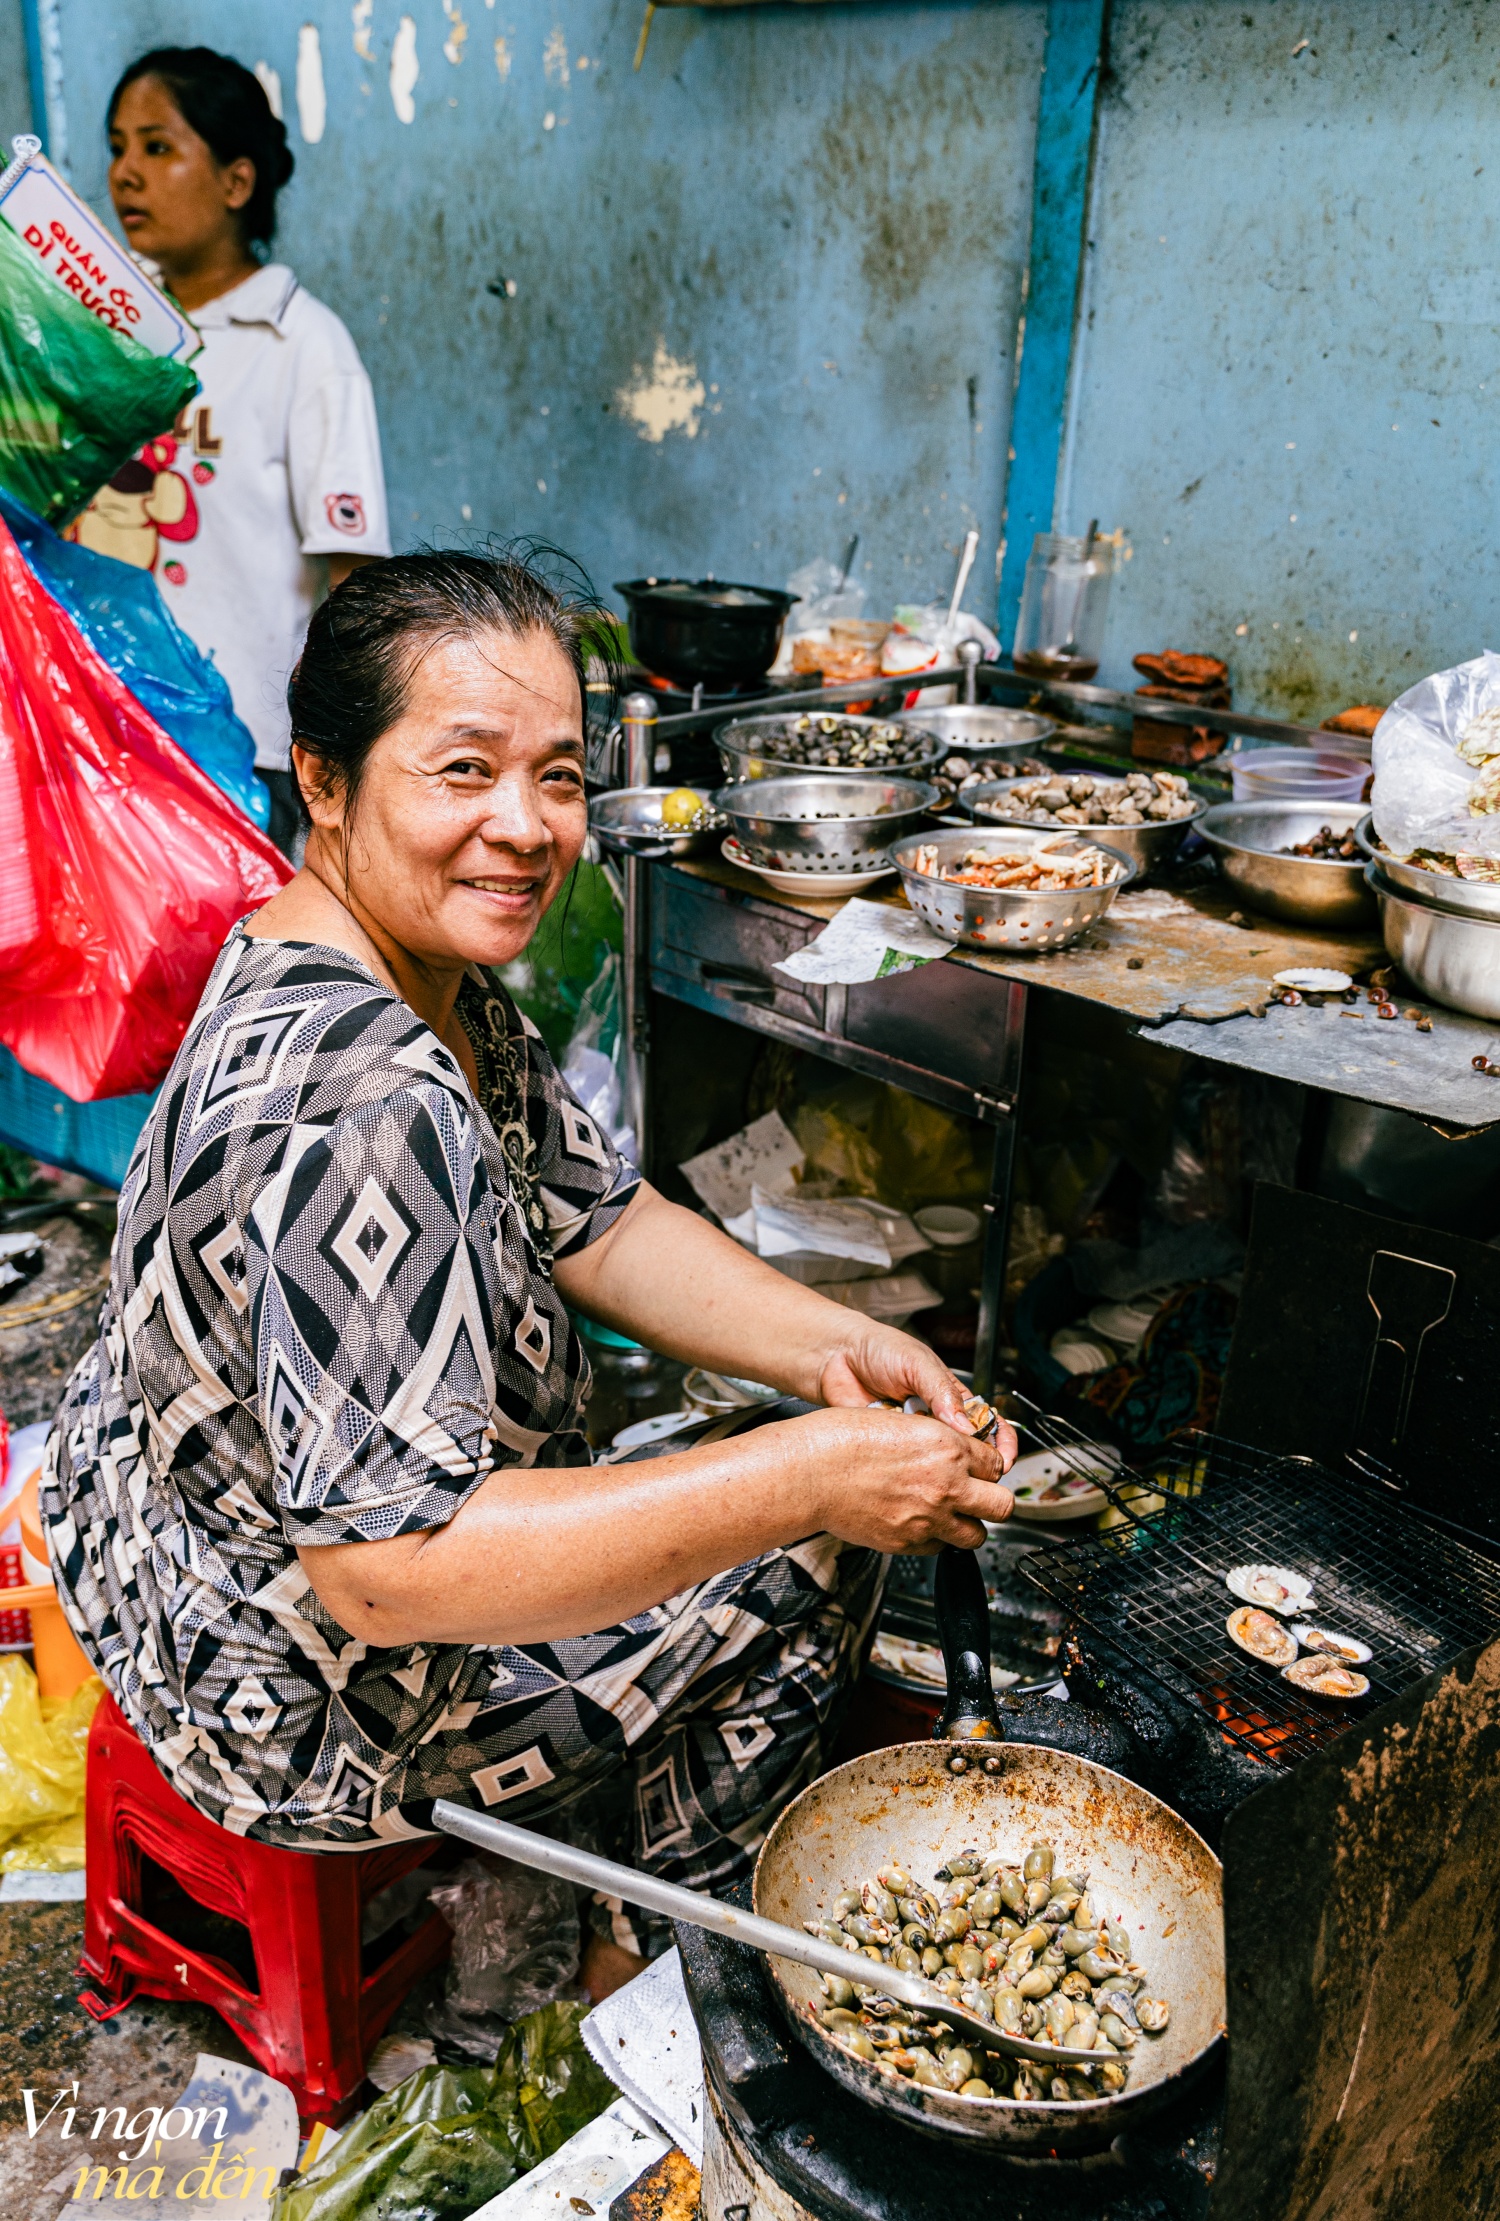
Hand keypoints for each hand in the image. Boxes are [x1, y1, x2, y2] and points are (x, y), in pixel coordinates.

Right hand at [783, 1404, 1011, 1554]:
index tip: (980, 1470)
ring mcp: (929, 1517)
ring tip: (950, 1515)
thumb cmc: (845, 1439)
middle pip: (1003, 1506)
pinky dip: (935, 1539)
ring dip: (968, 1525)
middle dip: (994, 1501)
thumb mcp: (903, 1422)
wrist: (812, 1472)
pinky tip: (919, 1522)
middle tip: (979, 1497)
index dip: (989, 1467)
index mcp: (947, 1447)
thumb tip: (956, 1453)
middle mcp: (946, 1484)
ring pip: (977, 1536)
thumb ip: (938, 1441)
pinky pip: (939, 1548)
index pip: (997, 1464)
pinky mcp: (909, 1541)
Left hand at [815, 1320, 1018, 1472]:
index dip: (1001, 1446)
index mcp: (953, 1399)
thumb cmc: (879, 1349)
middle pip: (969, 1455)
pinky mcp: (891, 1453)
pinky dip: (910, 1474)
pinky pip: (906, 1470)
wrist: (836, 1356)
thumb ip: (943, 1392)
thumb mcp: (918, 1363)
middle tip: (973, 1476)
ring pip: (938, 1468)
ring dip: (941, 1473)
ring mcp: (914, 1441)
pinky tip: (909, 1472)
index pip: (989, 1427)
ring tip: (939, 1474)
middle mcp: (937, 1423)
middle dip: (976, 1469)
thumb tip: (965, 1426)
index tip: (1003, 1462)